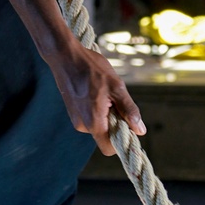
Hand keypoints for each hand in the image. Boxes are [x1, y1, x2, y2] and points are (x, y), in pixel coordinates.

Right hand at [47, 42, 144, 156]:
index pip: (109, 148)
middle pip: (105, 136)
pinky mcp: (73, 112)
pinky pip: (91, 118)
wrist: (65, 55)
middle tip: (116, 100)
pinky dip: (98, 109)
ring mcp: (76, 118)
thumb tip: (140, 130)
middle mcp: (82, 125)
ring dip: (107, 114)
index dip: (122, 141)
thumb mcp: (117, 87)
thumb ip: (129, 111)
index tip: (129, 125)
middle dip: (115, 123)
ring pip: (99, 126)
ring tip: (104, 92)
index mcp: (93, 122)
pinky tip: (96, 91)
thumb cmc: (91, 68)